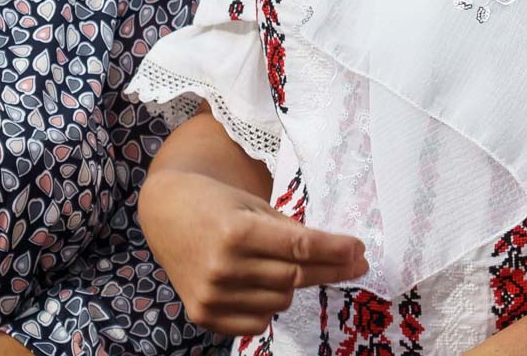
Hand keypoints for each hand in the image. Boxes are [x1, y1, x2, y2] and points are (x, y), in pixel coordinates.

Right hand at [139, 168, 367, 336]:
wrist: (167, 213)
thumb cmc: (217, 204)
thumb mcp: (255, 206)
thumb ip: (291, 232)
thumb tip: (341, 254)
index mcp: (237, 232)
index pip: (300, 248)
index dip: (335, 251)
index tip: (360, 250)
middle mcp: (223, 267)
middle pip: (295, 276)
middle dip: (331, 269)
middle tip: (356, 262)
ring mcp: (212, 296)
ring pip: (280, 301)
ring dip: (291, 284)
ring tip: (277, 263)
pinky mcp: (204, 315)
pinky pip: (258, 322)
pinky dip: (268, 306)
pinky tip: (260, 285)